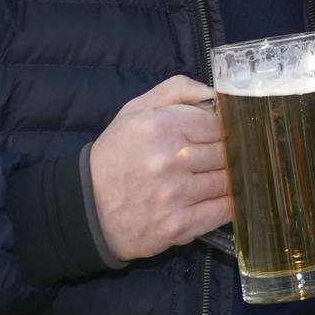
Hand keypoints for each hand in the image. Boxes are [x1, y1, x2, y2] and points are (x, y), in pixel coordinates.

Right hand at [90, 75, 231, 261]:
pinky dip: (228, 204)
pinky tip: (218, 198)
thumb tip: (217, 93)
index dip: (221, 128)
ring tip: (212, 177)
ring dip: (227, 178)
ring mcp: (176, 194)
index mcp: (162, 126)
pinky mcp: (180, 224)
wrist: (86, 209)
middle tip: (213, 158)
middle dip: (225, 153)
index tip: (215, 135)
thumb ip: (178, 89)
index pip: (218, 123)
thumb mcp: (136, 110)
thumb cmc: (116, 155)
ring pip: (228, 180)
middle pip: (226, 151)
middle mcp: (170, 159)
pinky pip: (224, 210)